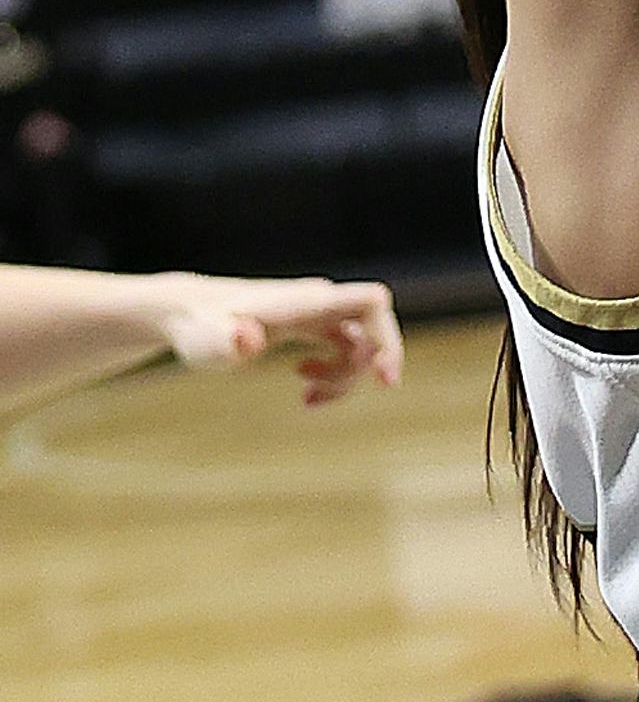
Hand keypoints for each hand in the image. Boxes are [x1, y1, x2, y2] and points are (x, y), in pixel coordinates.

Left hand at [152, 273, 404, 403]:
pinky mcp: (311, 323)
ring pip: (359, 340)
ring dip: (347, 376)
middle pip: (375, 321)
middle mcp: (318, 302)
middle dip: (381, 356)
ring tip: (308, 400)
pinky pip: (343, 346)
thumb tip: (248, 339)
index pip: (367, 301)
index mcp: (305, 303)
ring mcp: (316, 312)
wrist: (190, 314)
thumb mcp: (209, 343)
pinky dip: (335, 373)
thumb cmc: (200, 329)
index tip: (383, 376)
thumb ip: (229, 341)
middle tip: (384, 387)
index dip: (386, 335)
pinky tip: (305, 389)